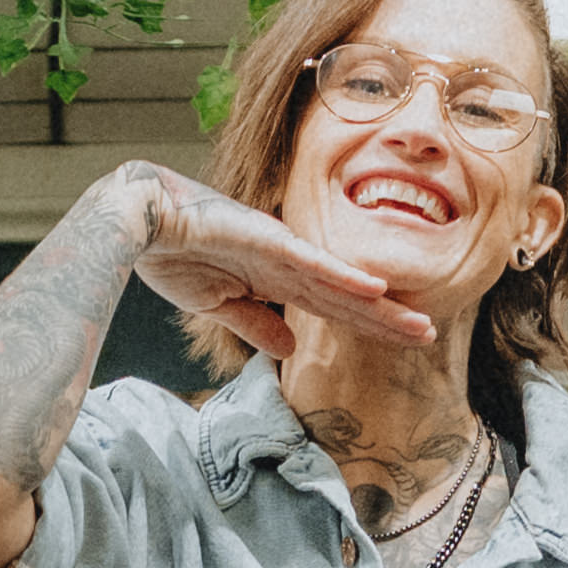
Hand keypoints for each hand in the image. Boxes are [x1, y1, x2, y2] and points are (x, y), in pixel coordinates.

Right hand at [107, 165, 445, 371]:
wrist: (139, 219)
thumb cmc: (171, 252)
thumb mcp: (217, 304)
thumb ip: (255, 324)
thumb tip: (289, 349)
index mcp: (274, 278)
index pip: (331, 308)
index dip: (366, 325)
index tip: (400, 341)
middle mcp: (287, 263)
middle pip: (347, 299)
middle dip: (387, 320)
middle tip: (428, 336)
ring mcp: (280, 250)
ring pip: (341, 284)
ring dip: (381, 307)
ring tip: (419, 326)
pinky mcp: (266, 241)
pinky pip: (312, 263)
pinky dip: (343, 277)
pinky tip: (375, 291)